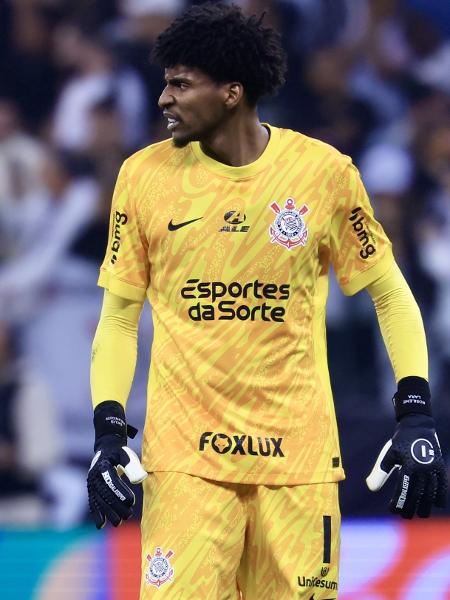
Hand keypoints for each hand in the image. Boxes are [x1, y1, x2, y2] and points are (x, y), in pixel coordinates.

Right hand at [87, 400, 146, 528]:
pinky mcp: (91, 489)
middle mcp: (94, 475)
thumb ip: (133, 466)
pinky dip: (96, 514)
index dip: (121, 492)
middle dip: (116, 506)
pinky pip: (93, 502)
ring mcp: (91, 483)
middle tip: (128, 515)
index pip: (112, 482)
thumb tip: (139, 480)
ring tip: (119, 523)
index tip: (131, 502)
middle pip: (105, 494)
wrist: (105, 448)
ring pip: (99, 500)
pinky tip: (101, 525)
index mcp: (103, 466)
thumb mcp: (126, 454)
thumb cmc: (119, 452)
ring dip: (108, 513)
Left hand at [366, 414, 447, 517]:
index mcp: (408, 466)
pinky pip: (443, 485)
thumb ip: (380, 472)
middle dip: (411, 507)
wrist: (417, 426)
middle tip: (405, 516)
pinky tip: (436, 505)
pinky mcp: (440, 467)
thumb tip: (370, 488)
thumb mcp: (388, 455)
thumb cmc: (399, 442)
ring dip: (426, 505)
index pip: (403, 490)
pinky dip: (441, 496)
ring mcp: (433, 468)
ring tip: (421, 514)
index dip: (398, 502)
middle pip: (417, 494)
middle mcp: (422, 468)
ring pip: (431, 492)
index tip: (392, 510)